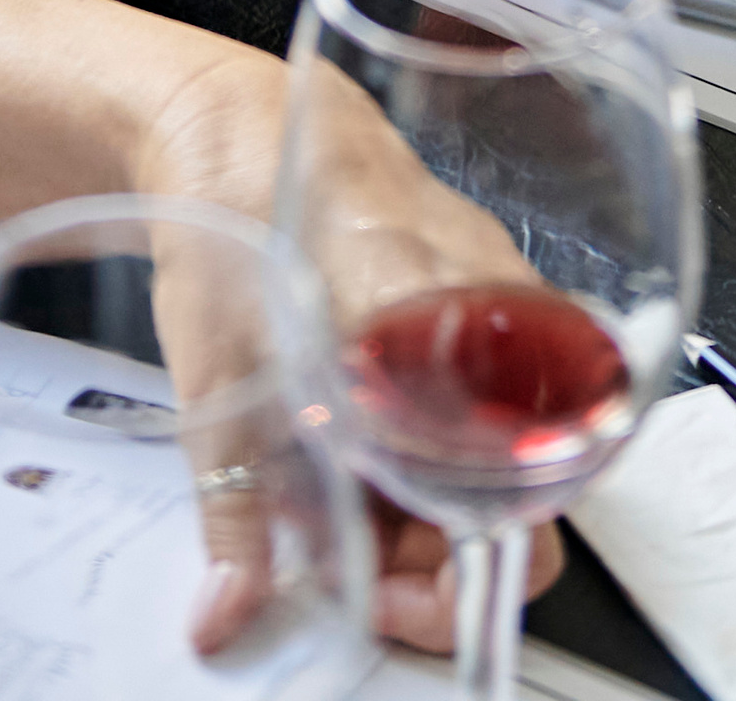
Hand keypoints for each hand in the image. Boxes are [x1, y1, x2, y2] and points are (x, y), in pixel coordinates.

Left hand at [142, 43, 562, 654]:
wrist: (237, 123)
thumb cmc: (233, 219)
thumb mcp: (217, 383)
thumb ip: (235, 513)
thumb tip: (231, 611)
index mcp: (444, 332)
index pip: (518, 508)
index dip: (456, 586)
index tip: (387, 604)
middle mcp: (495, 310)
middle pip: (516, 490)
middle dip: (439, 558)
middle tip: (364, 577)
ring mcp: (495, 293)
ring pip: (498, 444)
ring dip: (434, 507)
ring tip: (357, 522)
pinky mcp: (475, 286)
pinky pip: (485, 390)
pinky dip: (434, 445)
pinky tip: (375, 455)